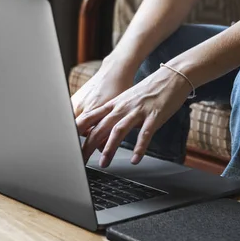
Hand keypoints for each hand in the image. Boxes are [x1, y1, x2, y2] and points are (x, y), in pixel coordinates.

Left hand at [75, 66, 191, 167]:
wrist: (172, 77)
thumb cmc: (151, 90)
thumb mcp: (128, 100)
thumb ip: (116, 114)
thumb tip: (105, 132)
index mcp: (115, 104)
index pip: (90, 118)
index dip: (77, 132)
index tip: (68, 144)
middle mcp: (123, 107)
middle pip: (100, 127)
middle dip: (88, 146)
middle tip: (80, 161)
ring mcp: (138, 111)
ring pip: (118, 131)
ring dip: (109, 148)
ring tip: (104, 163)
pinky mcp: (154, 116)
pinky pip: (145, 134)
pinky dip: (139, 148)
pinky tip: (136, 159)